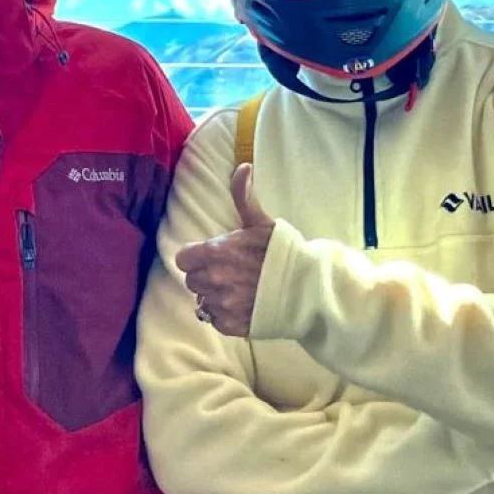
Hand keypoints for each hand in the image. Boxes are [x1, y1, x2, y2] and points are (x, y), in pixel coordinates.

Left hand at [174, 163, 274, 336]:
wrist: (310, 290)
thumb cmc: (285, 253)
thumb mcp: (262, 222)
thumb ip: (244, 196)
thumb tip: (242, 167)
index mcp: (214, 253)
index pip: (183, 259)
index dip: (196, 258)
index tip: (212, 257)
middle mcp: (213, 280)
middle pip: (192, 281)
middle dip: (205, 276)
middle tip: (229, 272)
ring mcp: (222, 304)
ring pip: (202, 301)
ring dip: (214, 296)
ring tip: (238, 289)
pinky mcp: (231, 325)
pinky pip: (214, 319)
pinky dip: (224, 315)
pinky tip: (242, 305)